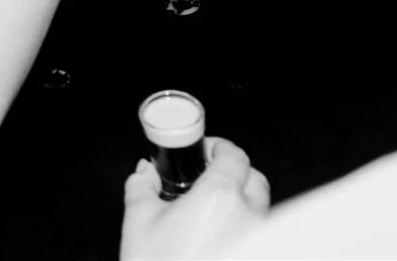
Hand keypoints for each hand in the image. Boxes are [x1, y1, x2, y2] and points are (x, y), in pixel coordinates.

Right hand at [120, 137, 270, 260]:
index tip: (205, 149)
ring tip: (210, 210)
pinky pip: (256, 234)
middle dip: (235, 171)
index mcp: (219, 196)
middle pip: (255, 179)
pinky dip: (242, 228)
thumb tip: (144, 173)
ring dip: (241, 202)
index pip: (234, 156)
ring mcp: (256, 239)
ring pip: (259, 209)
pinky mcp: (256, 255)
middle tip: (208, 175)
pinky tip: (217, 238)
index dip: (219, 147)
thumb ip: (141, 187)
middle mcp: (247, 216)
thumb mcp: (138, 222)